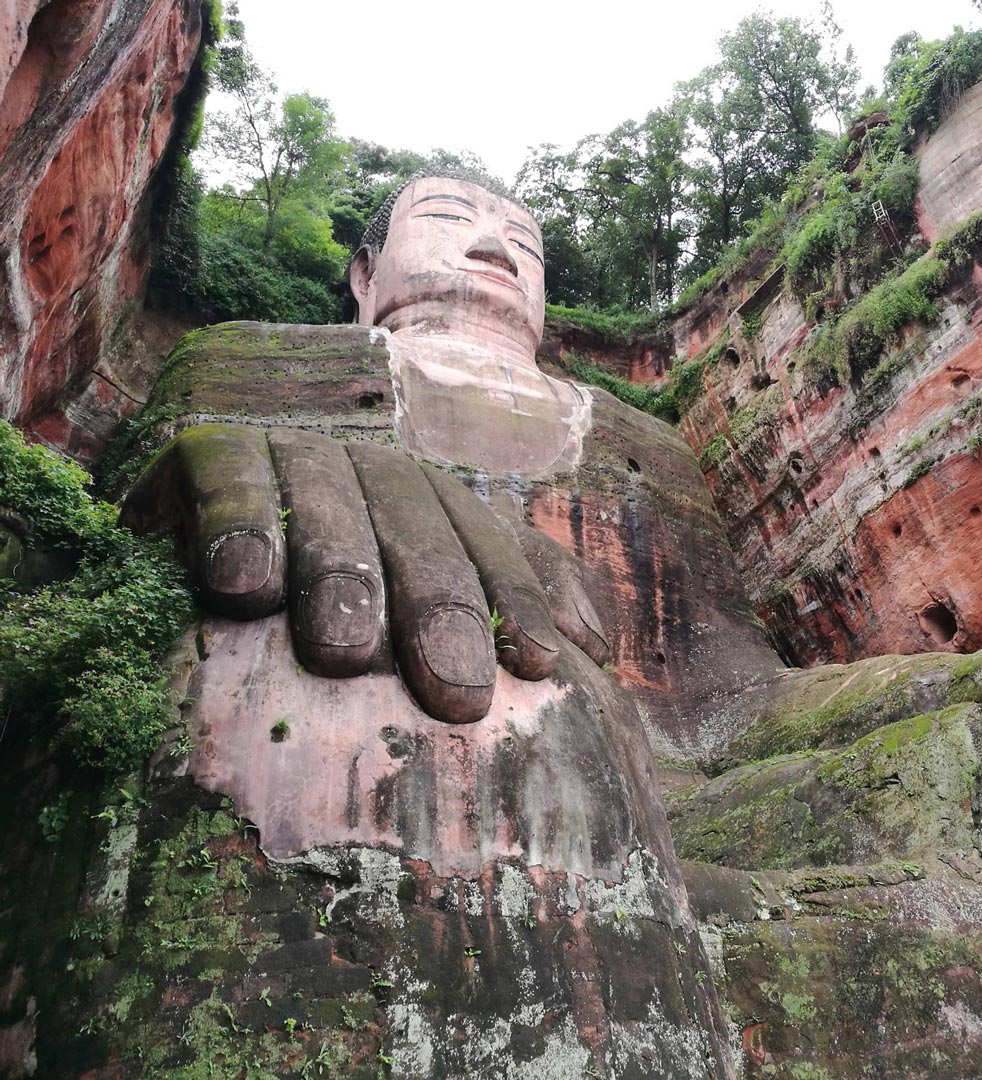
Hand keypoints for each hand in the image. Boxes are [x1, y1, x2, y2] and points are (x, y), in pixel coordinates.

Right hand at [121, 424, 609, 722]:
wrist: (194, 502)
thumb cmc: (327, 577)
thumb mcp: (423, 584)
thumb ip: (509, 595)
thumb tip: (595, 646)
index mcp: (431, 503)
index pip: (488, 548)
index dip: (517, 602)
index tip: (539, 666)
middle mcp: (372, 473)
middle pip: (419, 534)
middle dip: (443, 609)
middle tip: (457, 693)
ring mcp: (293, 455)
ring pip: (331, 508)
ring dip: (342, 575)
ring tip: (347, 652)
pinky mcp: (211, 449)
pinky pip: (229, 479)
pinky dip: (238, 524)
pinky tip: (243, 584)